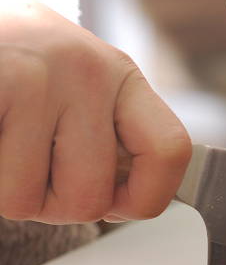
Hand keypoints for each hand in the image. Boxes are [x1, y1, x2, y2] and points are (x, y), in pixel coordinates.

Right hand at [0, 0, 191, 223]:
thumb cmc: (17, 59)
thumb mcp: (80, 83)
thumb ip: (109, 136)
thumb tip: (123, 204)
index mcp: (122, 76)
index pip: (170, 152)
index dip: (147, 197)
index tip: (116, 205)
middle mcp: (87, 72)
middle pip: (89, 198)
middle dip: (54, 205)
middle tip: (30, 172)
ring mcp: (36, 78)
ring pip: (25, 199)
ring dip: (5, 190)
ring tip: (3, 144)